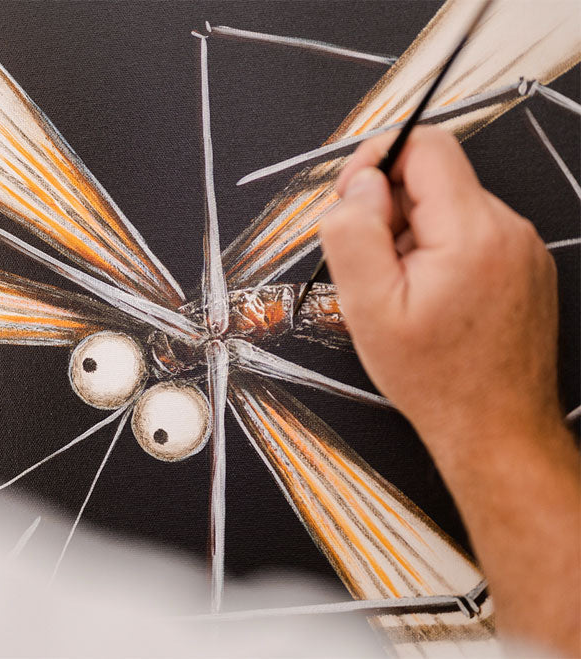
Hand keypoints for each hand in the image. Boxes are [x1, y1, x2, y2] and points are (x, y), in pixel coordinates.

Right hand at [320, 126, 563, 455]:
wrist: (495, 426)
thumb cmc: (438, 379)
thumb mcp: (368, 309)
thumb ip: (353, 234)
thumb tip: (358, 186)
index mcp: (470, 232)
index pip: (424, 144)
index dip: (376, 158)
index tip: (354, 197)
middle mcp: (506, 230)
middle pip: (433, 178)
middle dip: (390, 210)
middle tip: (376, 265)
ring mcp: (521, 248)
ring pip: (448, 207)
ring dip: (413, 236)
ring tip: (405, 291)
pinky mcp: (523, 265)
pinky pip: (468, 234)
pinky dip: (439, 253)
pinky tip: (430, 298)